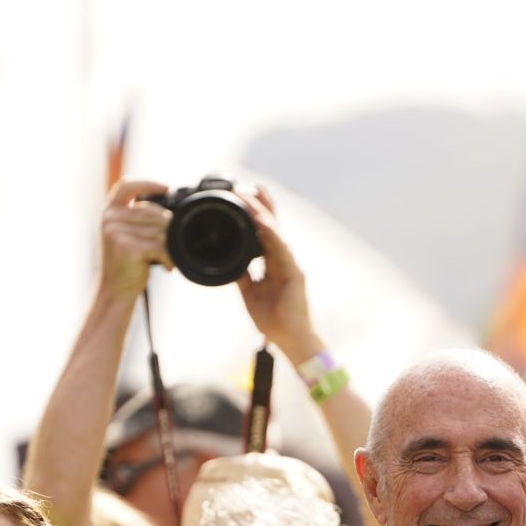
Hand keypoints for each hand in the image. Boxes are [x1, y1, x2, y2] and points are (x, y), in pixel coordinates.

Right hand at [99, 178, 172, 299]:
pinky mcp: (126, 246)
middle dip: (168, 229)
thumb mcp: (126, 235)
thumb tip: (170, 213)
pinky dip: (168, 257)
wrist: (115, 290)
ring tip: (167, 258)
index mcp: (109, 212)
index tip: (166, 188)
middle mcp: (109, 218)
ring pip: (159, 230)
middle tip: (172, 246)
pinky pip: (160, 245)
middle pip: (153, 212)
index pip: (126, 187)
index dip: (147, 184)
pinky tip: (166, 266)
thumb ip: (138, 219)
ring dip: (170, 246)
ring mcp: (116, 231)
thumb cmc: (126, 264)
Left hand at [234, 186, 322, 359]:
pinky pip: (282, 250)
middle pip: (273, 227)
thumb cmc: (273, 319)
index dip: (257, 215)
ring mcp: (291, 265)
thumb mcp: (249, 292)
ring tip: (252, 198)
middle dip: (263, 206)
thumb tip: (230, 262)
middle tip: (251, 186)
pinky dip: (272, 235)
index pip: (265, 234)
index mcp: (274, 264)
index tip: (245, 198)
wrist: (288, 338)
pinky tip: (263, 223)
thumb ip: (242, 275)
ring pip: (276, 234)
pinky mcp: (295, 273)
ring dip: (264, 215)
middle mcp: (284, 260)